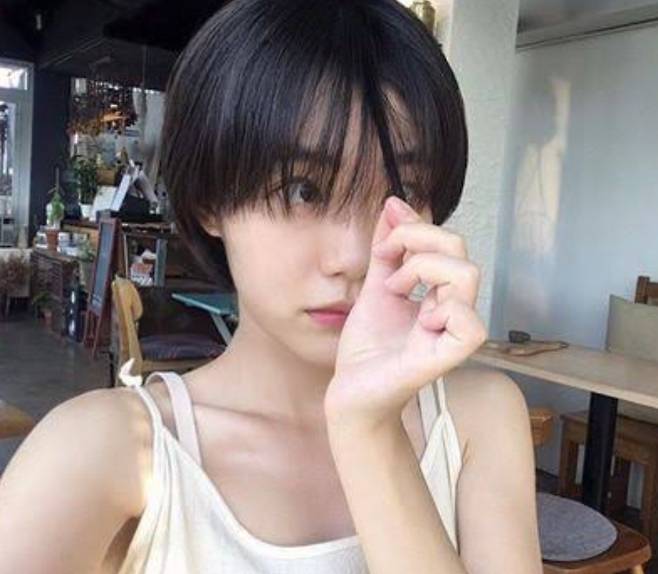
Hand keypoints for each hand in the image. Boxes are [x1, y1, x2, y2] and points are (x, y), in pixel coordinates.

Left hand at [324, 195, 486, 430]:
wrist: (351, 389)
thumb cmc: (368, 347)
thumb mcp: (375, 286)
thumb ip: (386, 248)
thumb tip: (394, 204)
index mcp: (438, 290)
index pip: (448, 241)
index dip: (416, 227)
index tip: (384, 240)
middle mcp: (452, 307)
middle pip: (460, 249)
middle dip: (417, 241)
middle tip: (388, 266)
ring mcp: (452, 332)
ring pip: (467, 275)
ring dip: (424, 270)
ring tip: (397, 289)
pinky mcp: (447, 357)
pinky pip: (470, 324)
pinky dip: (443, 310)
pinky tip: (420, 320)